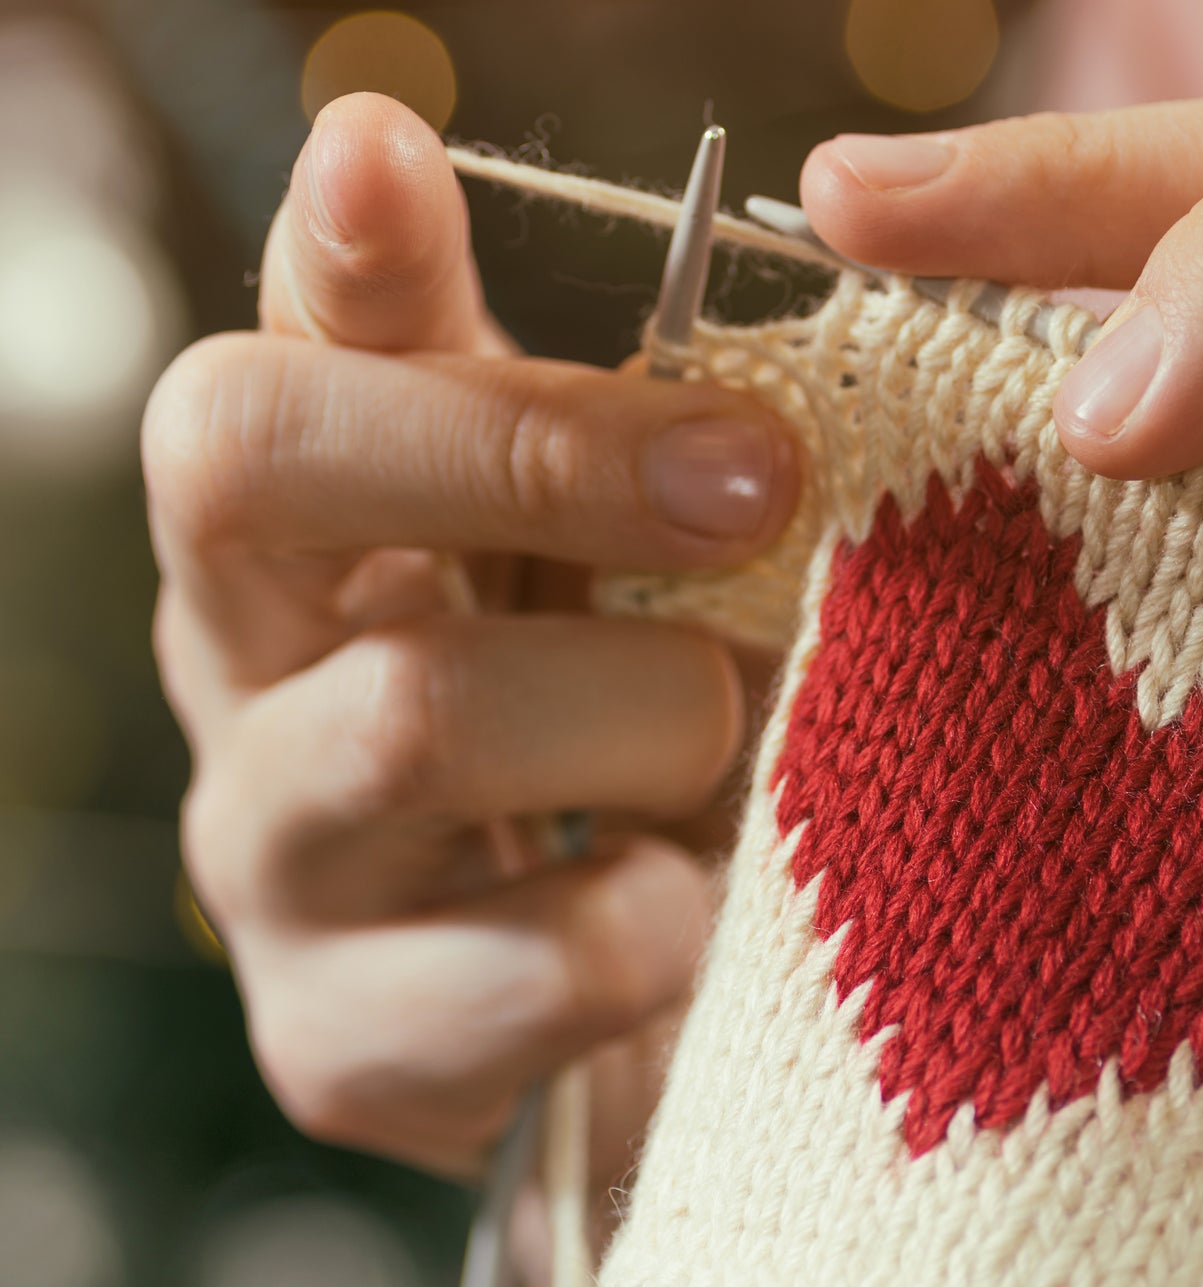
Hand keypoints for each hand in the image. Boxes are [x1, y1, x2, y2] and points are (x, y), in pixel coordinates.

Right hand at [145, 94, 798, 1181]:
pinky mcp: (347, 1046)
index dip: (331, 260)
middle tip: (761, 477)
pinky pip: (537, 959)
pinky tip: (721, 900)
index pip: (254, 367)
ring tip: (753, 729)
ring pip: (414, 714)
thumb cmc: (613, 722)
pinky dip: (674, 912)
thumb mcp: (577, 542)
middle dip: (543, 448)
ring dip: (649, 703)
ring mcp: (274, 873)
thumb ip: (508, 380)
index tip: (393, 157)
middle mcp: (241, 685)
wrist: (617, 991)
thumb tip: (371, 135)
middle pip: (259, 478)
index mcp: (297, 543)